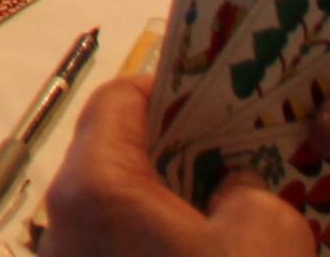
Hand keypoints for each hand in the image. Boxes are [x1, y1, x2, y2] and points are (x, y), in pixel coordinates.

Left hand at [36, 76, 312, 256]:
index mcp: (94, 187)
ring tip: (231, 206)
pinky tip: (215, 248)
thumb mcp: (266, 236)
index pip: (115, 101)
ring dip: (171, 204)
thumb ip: (248, 191)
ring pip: (121, 210)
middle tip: (233, 152)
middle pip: (115, 157)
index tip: (215, 96)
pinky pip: (122, 247)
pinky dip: (161, 241)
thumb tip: (233, 189)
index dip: (167, 89)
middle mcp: (63, 224)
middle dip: (176, 150)